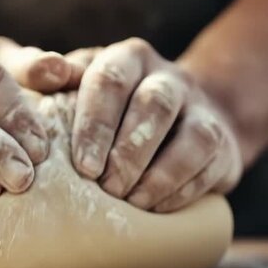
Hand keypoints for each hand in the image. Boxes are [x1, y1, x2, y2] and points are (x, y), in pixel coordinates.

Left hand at [67, 38, 241, 211]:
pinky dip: (181, 190)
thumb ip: (50, 79)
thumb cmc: (108, 110)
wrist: (175, 121)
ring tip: (130, 202)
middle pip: (155, 105)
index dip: (96, 124)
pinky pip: (209, 164)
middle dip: (128, 151)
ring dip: (159, 174)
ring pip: (192, 135)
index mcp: (128, 59)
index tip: (83, 166)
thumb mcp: (78, 87)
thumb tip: (44, 75)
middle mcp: (167, 77)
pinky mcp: (222, 142)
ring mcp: (201, 108)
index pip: (111, 81)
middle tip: (105, 188)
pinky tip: (154, 208)